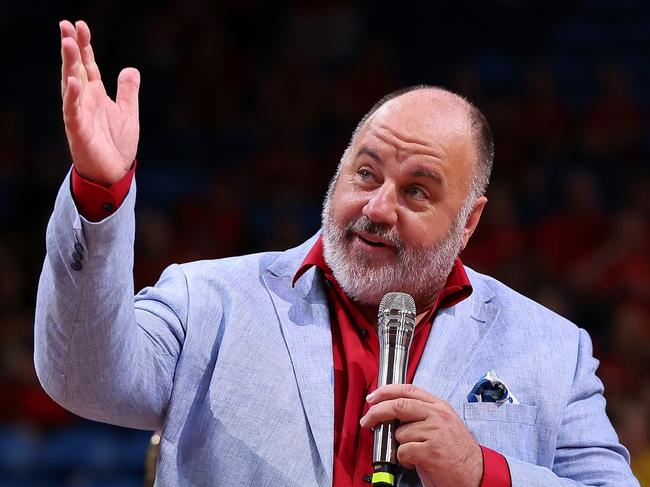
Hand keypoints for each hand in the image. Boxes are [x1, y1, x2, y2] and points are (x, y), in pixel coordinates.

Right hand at [60, 20, 139, 184]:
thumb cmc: (116, 144)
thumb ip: (127, 91)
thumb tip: (131, 69)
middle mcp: (84, 101)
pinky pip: (73, 112)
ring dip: (69, 64)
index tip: (80, 25)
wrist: (114, 173)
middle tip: (66, 25)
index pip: (88, 64)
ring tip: (67, 43)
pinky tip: (73, 82)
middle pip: (76, 68)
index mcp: (95, 95)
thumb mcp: (128, 113)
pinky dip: (72, 97)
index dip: (84, 45)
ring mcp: (79, 114)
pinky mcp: (78, 131)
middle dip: (71, 47)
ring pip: (70, 85)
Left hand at [361, 384, 482, 486]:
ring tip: (413, 453)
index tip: (372, 397)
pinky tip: (415, 462)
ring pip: (400, 433)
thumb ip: (421, 414)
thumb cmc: (456, 452)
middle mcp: (438, 415)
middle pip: (399, 405)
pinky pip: (403, 451)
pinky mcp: (431, 451)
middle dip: (377, 411)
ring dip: (399, 446)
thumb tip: (391, 413)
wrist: (475, 474)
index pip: (408, 390)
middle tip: (367, 420)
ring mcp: (435, 432)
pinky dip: (404, 460)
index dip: (386, 391)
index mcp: (439, 406)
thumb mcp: (442, 424)